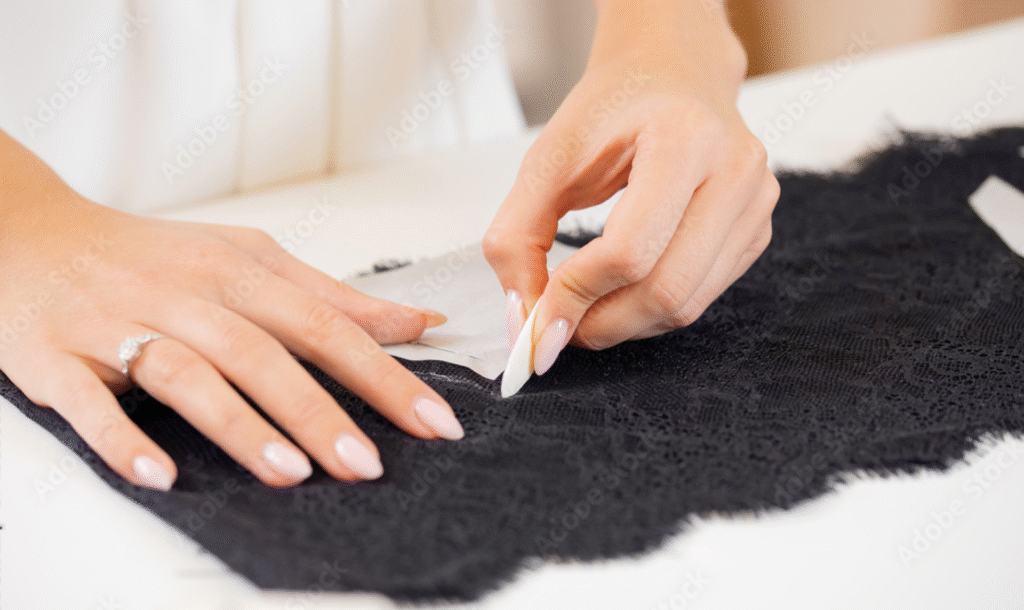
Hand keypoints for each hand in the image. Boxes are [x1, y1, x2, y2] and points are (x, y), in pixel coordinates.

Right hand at [0, 131, 463, 489]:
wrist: (29, 234)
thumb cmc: (152, 256)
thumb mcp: (245, 259)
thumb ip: (331, 296)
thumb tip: (417, 321)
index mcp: (237, 272)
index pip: (325, 324)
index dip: (383, 374)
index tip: (433, 421)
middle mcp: (184, 295)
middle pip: (261, 352)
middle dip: (318, 411)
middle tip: (367, 464)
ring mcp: (119, 326)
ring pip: (186, 373)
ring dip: (238, 425)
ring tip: (289, 473)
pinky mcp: (59, 358)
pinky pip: (91, 400)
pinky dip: (123, 438)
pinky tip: (160, 474)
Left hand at [484, 0, 778, 372]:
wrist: (671, 73)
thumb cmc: (612, 108)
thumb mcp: (546, 160)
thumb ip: (518, 239)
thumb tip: (522, 318)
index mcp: (684, 139)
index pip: (629, 251)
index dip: (576, 296)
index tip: (534, 318)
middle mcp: (735, 172)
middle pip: (664, 291)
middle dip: (599, 323)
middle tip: (554, 329)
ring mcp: (756, 205)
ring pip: (685, 305)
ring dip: (623, 325)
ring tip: (581, 311)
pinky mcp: (756, 231)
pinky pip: (701, 298)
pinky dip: (650, 312)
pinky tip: (619, 293)